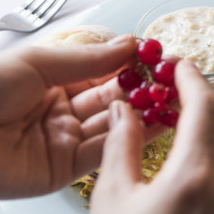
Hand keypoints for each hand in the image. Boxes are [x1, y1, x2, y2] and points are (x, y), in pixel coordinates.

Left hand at [0, 35, 159, 198]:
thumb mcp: (38, 63)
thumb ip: (89, 59)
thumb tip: (131, 43)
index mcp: (52, 81)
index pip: (103, 72)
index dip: (132, 65)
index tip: (161, 58)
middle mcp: (62, 111)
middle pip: (113, 100)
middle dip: (144, 90)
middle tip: (176, 80)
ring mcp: (64, 141)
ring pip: (113, 126)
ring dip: (143, 113)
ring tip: (174, 100)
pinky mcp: (63, 170)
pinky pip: (102, 153)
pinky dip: (129, 139)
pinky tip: (154, 123)